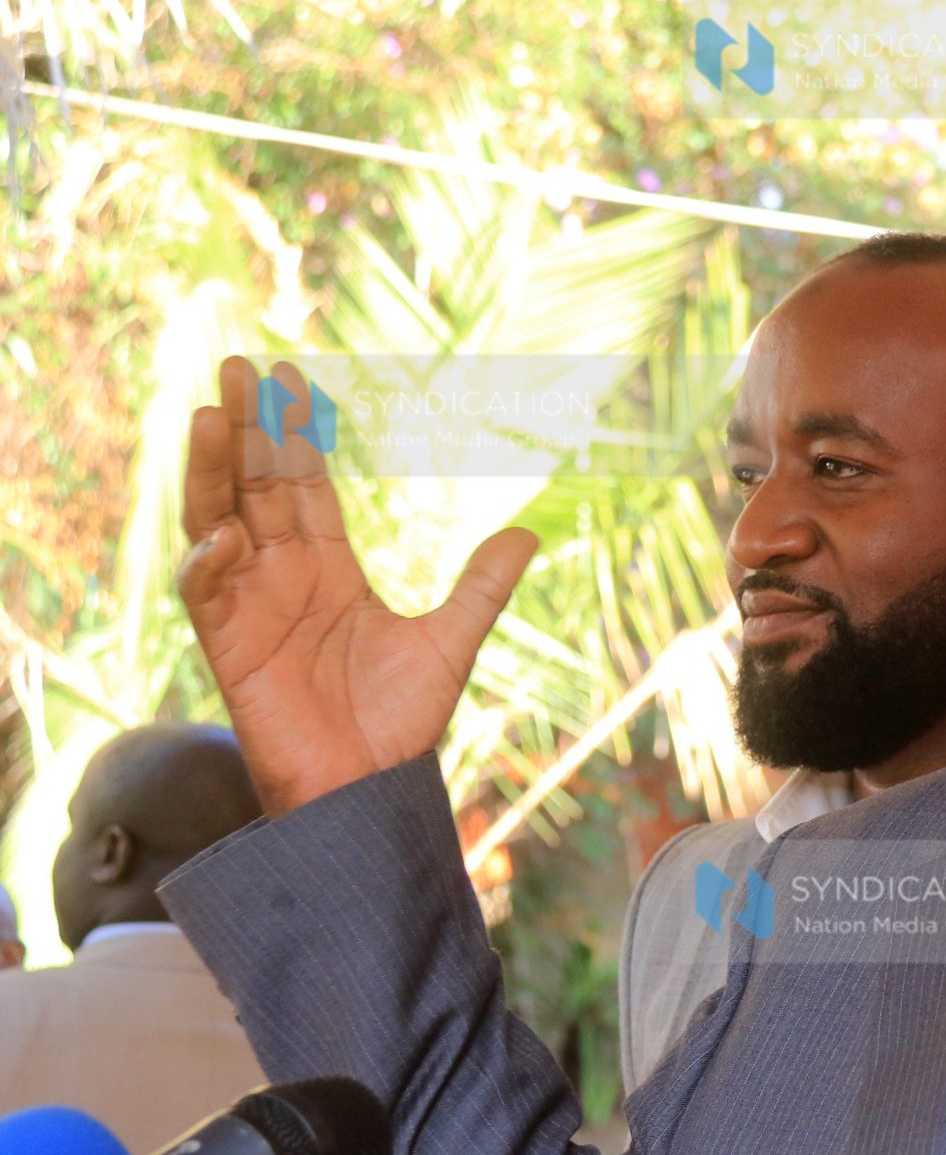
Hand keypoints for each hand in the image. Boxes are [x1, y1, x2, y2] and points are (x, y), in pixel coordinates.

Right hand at [179, 356, 537, 815]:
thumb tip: (529, 533)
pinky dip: (209, 562)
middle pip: (256, 487)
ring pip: (218, 521)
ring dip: (212, 471)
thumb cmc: (400, 724)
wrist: (371, 790)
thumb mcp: (451, 640)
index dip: (294, 433)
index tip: (290, 378)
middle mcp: (283, 577)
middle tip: (238, 365)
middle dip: (247, 429)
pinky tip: (221, 532)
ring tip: (213, 415)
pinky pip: (207, 594)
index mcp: (329, 569)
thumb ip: (481, 585)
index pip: (303, 485)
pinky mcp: (230, 648)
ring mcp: (251, 607)